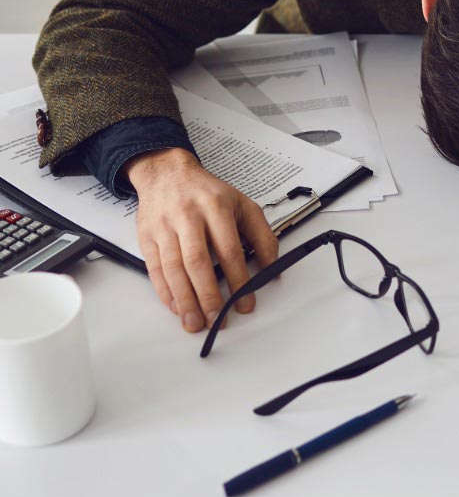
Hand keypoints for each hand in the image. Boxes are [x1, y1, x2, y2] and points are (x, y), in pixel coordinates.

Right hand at [126, 148, 278, 332]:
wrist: (168, 173)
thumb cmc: (208, 193)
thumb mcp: (243, 205)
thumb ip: (262, 236)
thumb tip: (273, 268)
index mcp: (217, 208)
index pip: (229, 249)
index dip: (239, 279)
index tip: (246, 302)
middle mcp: (188, 216)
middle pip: (198, 261)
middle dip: (208, 295)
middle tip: (218, 319)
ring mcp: (165, 227)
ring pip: (173, 268)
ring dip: (185, 300)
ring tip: (195, 322)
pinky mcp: (147, 236)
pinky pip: (155, 269)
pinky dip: (165, 291)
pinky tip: (176, 307)